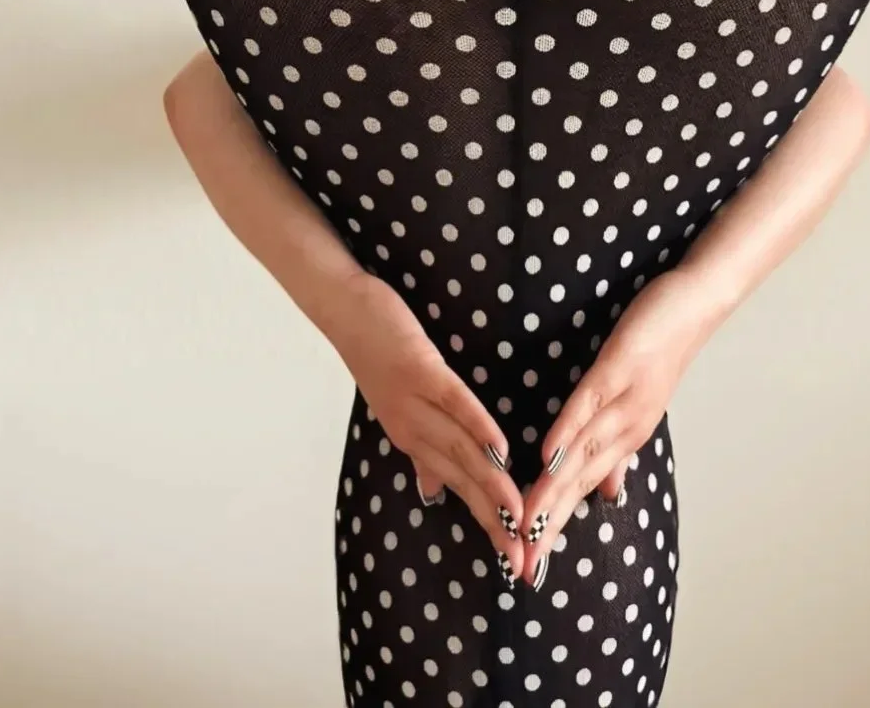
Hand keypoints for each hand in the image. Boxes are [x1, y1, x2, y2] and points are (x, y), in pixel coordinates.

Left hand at [331, 270, 526, 573]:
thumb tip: (434, 492)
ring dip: (491, 485)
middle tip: (523, 557)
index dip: (486, 525)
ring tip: (519, 514)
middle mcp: (411, 431)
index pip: (457, 491)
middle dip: (494, 521)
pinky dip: (478, 427)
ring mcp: (413, 402)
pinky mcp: (419, 370)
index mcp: (412, 440)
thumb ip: (423, 451)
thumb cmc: (381, 354)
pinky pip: (454, 403)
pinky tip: (501, 449)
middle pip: (461, 481)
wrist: (346, 310)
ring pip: (460, 451)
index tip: (514, 559)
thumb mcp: (401, 408)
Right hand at [518, 268, 704, 584]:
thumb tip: (604, 494)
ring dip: (553, 491)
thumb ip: (616, 450)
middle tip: (522, 566)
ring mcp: (625, 400)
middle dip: (551, 526)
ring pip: (583, 454)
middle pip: (580, 484)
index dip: (556, 530)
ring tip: (527, 524)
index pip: (584, 492)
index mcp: (627, 439)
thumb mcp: (637, 404)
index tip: (530, 567)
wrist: (695, 305)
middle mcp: (628, 429)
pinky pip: (589, 404)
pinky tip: (546, 456)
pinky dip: (568, 431)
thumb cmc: (659, 350)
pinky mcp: (620, 368)